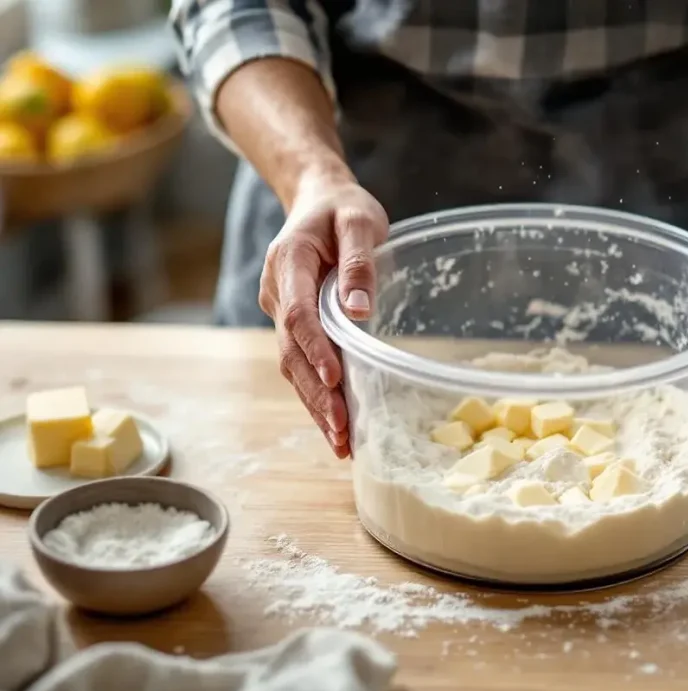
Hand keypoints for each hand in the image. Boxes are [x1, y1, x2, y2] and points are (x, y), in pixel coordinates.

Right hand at [259, 174, 388, 457]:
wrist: (318, 200)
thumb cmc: (343, 209)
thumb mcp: (359, 220)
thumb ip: (359, 260)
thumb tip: (358, 310)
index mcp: (289, 262)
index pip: (298, 314)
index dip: (316, 349)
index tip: (337, 379)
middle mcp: (278, 291)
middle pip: (292, 351)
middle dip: (317, 394)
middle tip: (341, 431)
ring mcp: (281, 311)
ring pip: (293, 366)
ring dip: (315, 406)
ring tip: (341, 443)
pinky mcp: (293, 325)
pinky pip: (301, 364)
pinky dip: (316, 396)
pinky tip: (336, 426)